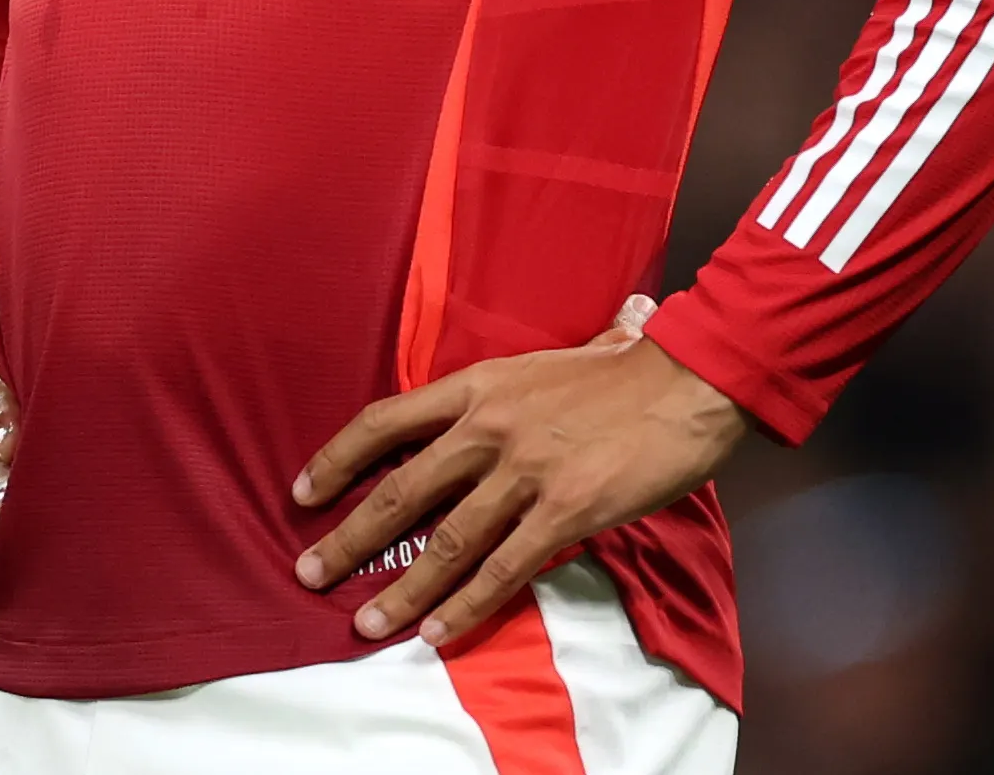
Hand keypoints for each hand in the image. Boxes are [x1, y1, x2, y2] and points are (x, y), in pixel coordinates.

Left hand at [289, 294, 750, 646]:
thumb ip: (516, 385)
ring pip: (446, 542)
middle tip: (310, 573)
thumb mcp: (549, 362)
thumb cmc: (628, 370)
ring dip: (402, 590)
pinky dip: (466, 606)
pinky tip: (437, 631)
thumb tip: (494, 394)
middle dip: (349, 538)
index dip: (338, 458)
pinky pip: (504, 569)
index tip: (303, 491)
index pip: (385, 421)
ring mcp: (525, 472)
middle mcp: (489, 428)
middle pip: (400, 490)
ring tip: (366, 625)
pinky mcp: (565, 512)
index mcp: (480, 385)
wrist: (690, 382)